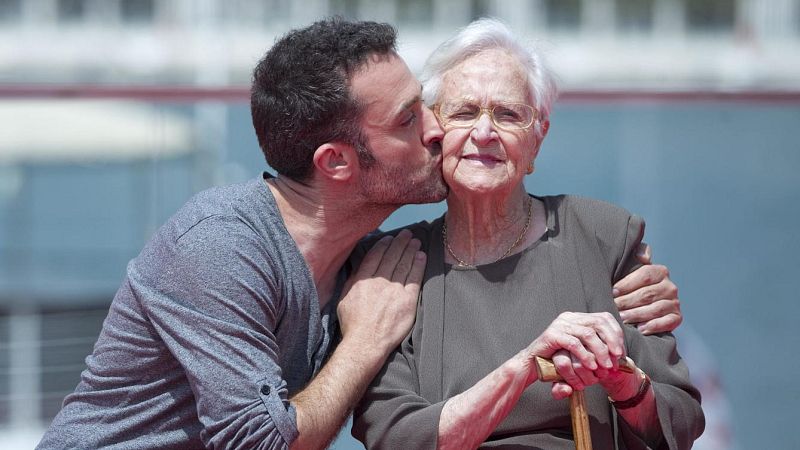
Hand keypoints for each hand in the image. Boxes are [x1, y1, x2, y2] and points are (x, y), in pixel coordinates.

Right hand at [337, 230, 425, 356]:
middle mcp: (379, 282)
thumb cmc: (353, 324)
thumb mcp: (344, 298)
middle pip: (392, 257)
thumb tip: (358, 267)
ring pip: (404, 265)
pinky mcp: (407, 300)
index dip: (384, 244)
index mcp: (362, 280)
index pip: (375, 256)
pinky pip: (414, 278)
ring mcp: (394, 290)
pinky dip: (418, 266)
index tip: (390, 238)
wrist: (366, 342)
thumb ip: (353, 280)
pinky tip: (421, 257)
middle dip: (401, 243)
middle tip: (408, 233)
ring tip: (416, 241)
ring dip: (411, 250)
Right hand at [523, 312, 624, 397]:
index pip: (604, 318)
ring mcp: (560, 325)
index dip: (616, 334)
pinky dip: (586, 356)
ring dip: (601, 351)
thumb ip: (599, 351)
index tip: (621, 352)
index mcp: (578, 318)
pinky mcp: (552, 335)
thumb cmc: (559, 361)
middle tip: (617, 359)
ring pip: (589, 334)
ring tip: (606, 366)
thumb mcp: (583, 354)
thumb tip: (621, 356)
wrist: (533, 365)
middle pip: (599, 322)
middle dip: (612, 342)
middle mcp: (570, 318)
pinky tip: (591, 366)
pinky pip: (574, 343)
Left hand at [613, 242, 681, 334]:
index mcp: (660, 271)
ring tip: (622, 318)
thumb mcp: (633, 265)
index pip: (644, 275)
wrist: (643, 305)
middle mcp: (670, 287)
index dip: (627, 284)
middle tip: (614, 307)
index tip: (613, 291)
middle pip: (647, 294)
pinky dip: (654, 326)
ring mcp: (675, 303)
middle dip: (628, 301)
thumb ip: (638, 252)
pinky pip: (667, 322)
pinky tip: (640, 329)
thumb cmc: (633, 284)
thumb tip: (643, 257)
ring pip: (655, 309)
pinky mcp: (677, 318)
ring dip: (637, 314)